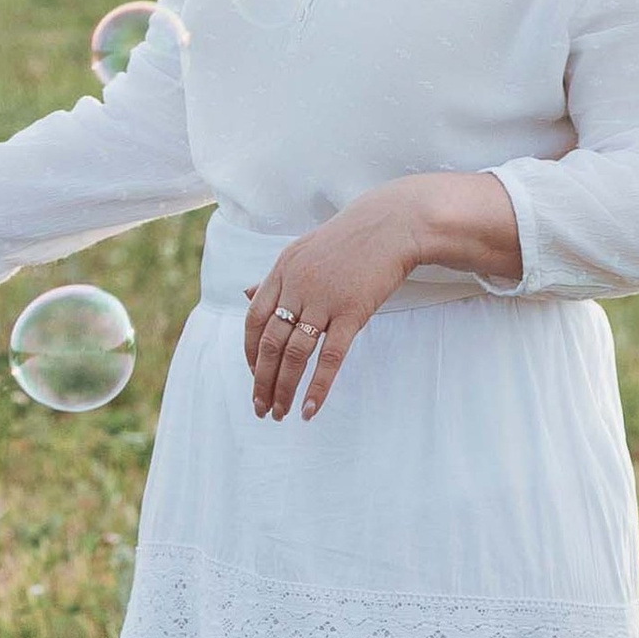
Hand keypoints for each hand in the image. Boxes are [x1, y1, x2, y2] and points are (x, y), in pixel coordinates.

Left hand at [242, 174, 522, 421]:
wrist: (392, 224)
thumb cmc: (349, 239)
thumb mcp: (302, 251)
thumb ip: (275, 277)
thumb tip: (246, 295)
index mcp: (282, 271)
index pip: (254, 320)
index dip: (250, 353)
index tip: (254, 376)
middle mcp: (297, 286)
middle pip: (270, 343)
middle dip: (262, 380)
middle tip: (261, 408)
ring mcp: (323, 300)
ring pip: (295, 354)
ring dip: (284, 388)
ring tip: (281, 413)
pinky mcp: (352, 312)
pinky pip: (330, 356)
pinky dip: (318, 386)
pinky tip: (310, 408)